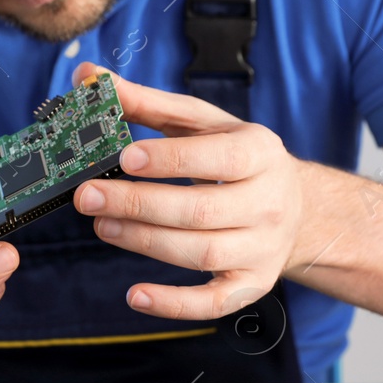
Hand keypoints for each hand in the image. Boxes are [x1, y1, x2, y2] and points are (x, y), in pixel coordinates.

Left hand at [71, 63, 305, 320]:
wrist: (295, 207)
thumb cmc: (233, 158)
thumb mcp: (200, 123)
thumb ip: (144, 102)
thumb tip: (87, 78)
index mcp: (259, 152)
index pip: (219, 157)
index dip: (171, 160)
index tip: (124, 157)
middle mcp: (268, 202)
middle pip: (201, 210)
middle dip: (139, 204)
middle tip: (87, 197)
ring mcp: (263, 249)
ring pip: (203, 253)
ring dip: (145, 242)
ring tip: (101, 225)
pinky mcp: (251, 285)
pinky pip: (214, 303)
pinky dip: (174, 304)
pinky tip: (135, 295)